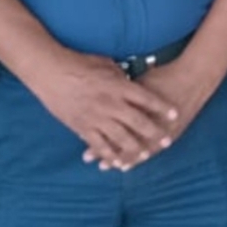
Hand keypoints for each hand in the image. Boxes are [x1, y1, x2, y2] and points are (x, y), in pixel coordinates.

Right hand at [33, 51, 178, 170]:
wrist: (51, 71)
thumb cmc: (81, 64)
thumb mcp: (108, 65)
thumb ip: (122, 77)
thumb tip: (133, 84)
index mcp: (118, 86)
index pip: (146, 98)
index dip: (161, 107)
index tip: (175, 114)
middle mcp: (109, 103)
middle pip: (137, 121)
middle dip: (154, 132)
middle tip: (167, 140)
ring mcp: (95, 117)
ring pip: (119, 137)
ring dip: (134, 147)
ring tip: (146, 155)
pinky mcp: (81, 127)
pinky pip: (98, 144)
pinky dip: (108, 154)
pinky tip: (117, 162)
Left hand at [84, 58, 215, 170]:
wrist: (193, 77)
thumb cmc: (164, 75)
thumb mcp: (139, 81)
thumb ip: (122, 90)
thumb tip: (103, 92)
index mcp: (130, 103)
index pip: (107, 124)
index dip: (94, 134)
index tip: (81, 140)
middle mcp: (142, 119)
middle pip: (118, 139)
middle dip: (103, 149)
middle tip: (87, 158)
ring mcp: (157, 129)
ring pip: (136, 149)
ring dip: (123, 157)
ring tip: (111, 165)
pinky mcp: (170, 133)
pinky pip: (154, 149)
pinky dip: (143, 156)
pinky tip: (138, 161)